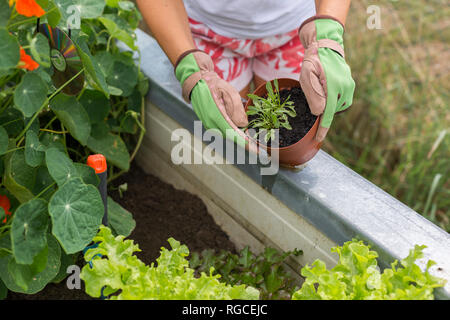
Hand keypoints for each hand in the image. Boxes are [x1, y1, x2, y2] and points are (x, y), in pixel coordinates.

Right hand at [174, 50, 249, 147]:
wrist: (198, 83)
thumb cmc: (215, 86)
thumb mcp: (230, 93)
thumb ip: (238, 109)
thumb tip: (244, 124)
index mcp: (216, 116)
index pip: (233, 134)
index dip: (245, 143)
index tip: (256, 150)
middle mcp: (211, 124)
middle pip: (232, 137)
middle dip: (245, 142)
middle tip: (259, 148)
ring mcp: (209, 126)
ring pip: (228, 134)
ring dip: (240, 136)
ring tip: (252, 139)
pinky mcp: (209, 125)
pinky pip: (224, 131)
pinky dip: (233, 132)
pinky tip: (242, 131)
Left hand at [298, 16, 354, 141]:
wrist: (326, 46)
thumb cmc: (313, 60)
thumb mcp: (306, 75)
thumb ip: (312, 94)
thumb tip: (319, 113)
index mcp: (333, 87)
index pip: (327, 113)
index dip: (322, 128)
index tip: (318, 139)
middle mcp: (345, 88)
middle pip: (331, 110)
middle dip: (321, 110)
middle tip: (312, 93)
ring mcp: (349, 87)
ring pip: (336, 106)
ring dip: (327, 104)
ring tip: (319, 88)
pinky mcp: (350, 86)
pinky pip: (340, 100)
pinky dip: (332, 100)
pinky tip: (326, 89)